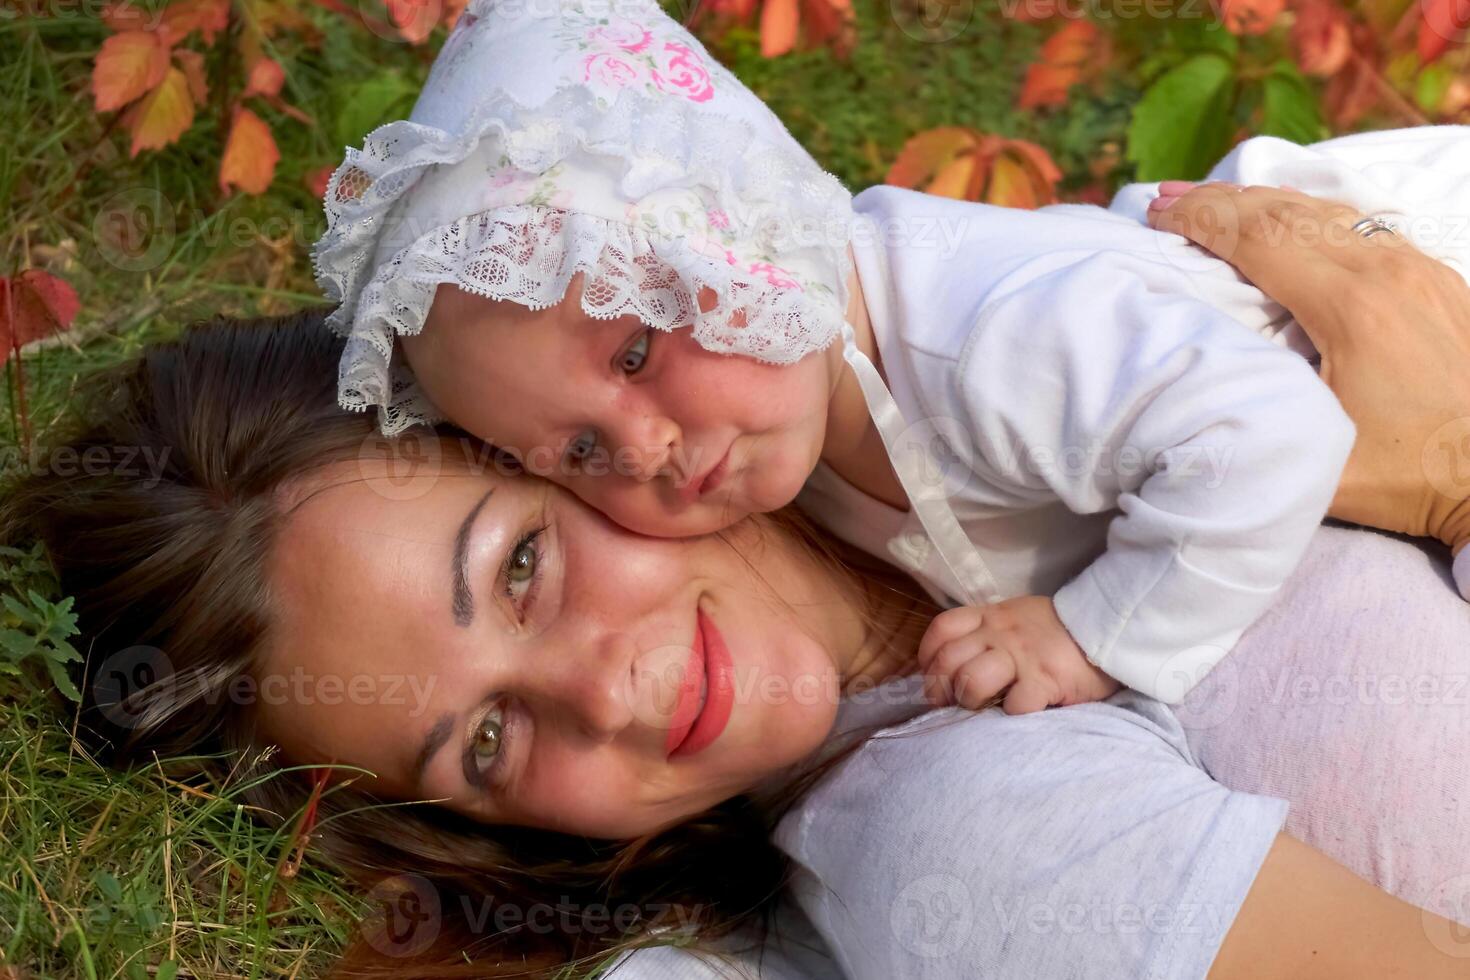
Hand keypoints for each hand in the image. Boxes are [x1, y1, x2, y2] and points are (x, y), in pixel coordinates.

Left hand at [916, 596, 1121, 714]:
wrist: (1109, 628)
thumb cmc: (1057, 631)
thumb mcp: (1015, 618)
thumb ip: (985, 633)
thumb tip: (952, 665)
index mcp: (990, 616)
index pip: (941, 629)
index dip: (928, 657)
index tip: (933, 676)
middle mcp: (1000, 633)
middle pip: (948, 660)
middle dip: (940, 688)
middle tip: (950, 703)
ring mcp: (1022, 656)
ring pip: (971, 681)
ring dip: (970, 701)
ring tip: (983, 707)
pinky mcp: (1045, 680)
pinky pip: (1013, 704)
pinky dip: (1011, 713)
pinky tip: (1020, 710)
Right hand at [1148, 182, 1469, 556]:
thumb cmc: (1409, 477)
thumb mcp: (1316, 455)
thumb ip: (1256, 409)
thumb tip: (1200, 376)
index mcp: (1353, 308)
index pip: (1259, 239)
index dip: (1201, 219)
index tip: (1157, 211)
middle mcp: (1389, 273)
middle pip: (1288, 212)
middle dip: (1220, 200)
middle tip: (1168, 195)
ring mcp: (1421, 271)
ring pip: (1329, 212)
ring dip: (1264, 202)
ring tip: (1217, 200)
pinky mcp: (1440, 282)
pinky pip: (1364, 228)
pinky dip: (1310, 217)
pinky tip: (1289, 224)